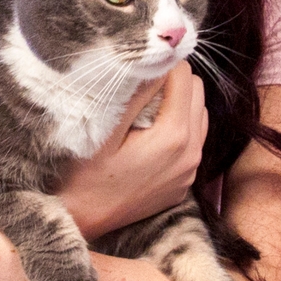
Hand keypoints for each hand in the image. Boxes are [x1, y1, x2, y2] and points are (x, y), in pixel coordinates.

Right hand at [55, 60, 208, 238]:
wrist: (81, 221)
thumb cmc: (83, 176)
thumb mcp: (104, 130)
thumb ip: (134, 94)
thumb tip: (155, 60)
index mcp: (174, 136)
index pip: (183, 75)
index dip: (162, 63)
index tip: (140, 63)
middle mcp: (191, 153)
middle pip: (197, 92)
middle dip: (173, 80)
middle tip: (141, 83)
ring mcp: (190, 171)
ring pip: (199, 114)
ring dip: (178, 102)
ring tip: (145, 105)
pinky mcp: (184, 183)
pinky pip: (194, 140)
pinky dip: (179, 126)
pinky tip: (151, 131)